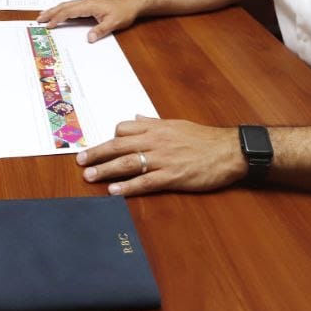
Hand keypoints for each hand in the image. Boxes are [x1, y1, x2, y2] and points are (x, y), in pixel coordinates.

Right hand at [37, 0, 138, 41]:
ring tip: (44, 15)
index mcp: (89, 5)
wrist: (132, 3)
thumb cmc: (123, 11)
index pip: (68, 11)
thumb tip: (89, 38)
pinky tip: (60, 13)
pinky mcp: (90, 4)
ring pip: (67, 5)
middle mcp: (86, 2)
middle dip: (50, 12)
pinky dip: (63, 9)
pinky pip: (72, 5)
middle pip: (64, 6)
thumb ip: (100, 30)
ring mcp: (87, 2)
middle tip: (38, 19)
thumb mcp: (113, 23)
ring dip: (55, 10)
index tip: (48, 25)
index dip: (58, 18)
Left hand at [76, 115, 245, 196]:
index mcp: (156, 128)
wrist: (229, 150)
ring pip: (127, 163)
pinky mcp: (172, 176)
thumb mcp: (177, 124)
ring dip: (106, 170)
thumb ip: (154, 123)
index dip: (110, 138)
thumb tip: (136, 119)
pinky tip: (115, 191)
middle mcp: (155, 141)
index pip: (124, 129)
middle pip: (119, 146)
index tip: (100, 146)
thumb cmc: (205, 138)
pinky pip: (145, 182)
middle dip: (97, 153)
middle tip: (80, 161)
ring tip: (90, 176)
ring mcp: (163, 159)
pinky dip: (128, 186)